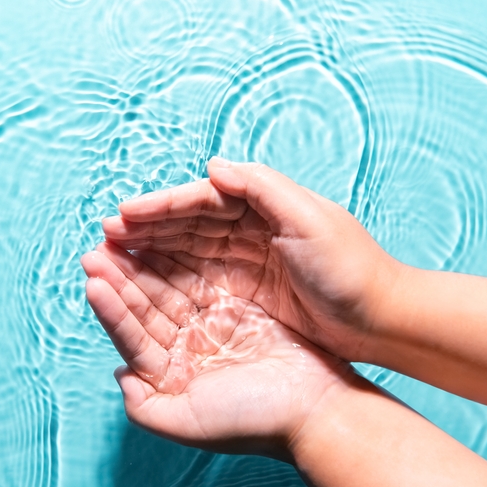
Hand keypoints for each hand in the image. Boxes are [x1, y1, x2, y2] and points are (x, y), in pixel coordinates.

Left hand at [81, 242, 355, 459]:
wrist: (317, 409)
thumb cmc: (254, 421)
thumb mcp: (188, 424)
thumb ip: (144, 408)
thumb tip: (120, 374)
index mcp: (173, 378)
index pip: (133, 337)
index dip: (111, 310)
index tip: (91, 281)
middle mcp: (189, 352)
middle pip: (146, 309)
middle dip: (120, 279)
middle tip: (96, 248)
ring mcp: (214, 328)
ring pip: (169, 290)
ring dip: (143, 266)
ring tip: (117, 238)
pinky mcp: (241, 308)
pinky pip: (203, 279)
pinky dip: (181, 261)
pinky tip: (161, 241)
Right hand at [102, 157, 403, 361]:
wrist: (382, 320)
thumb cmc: (351, 269)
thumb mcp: (312, 220)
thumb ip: (263, 188)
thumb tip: (213, 165)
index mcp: (263, 206)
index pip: (201, 201)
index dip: (161, 206)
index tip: (123, 214)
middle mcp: (249, 230)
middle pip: (187, 224)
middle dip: (146, 228)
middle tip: (105, 236)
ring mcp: (247, 263)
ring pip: (186, 252)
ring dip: (150, 252)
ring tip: (112, 257)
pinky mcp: (247, 294)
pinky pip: (197, 281)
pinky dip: (168, 278)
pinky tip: (144, 283)